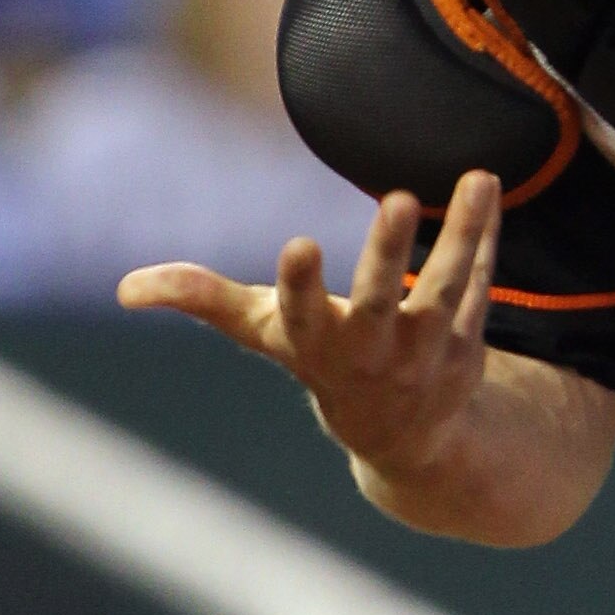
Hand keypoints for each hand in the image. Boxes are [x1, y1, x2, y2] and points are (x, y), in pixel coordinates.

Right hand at [119, 171, 502, 476]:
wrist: (406, 436)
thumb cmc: (322, 363)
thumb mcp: (263, 332)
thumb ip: (203, 299)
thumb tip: (126, 289)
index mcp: (315, 345)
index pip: (302, 316)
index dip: (299, 285)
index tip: (298, 245)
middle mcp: (372, 353)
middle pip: (380, 303)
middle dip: (387, 255)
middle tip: (399, 200)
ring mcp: (426, 352)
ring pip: (448, 288)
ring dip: (462, 234)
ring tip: (477, 178)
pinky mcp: (469, 342)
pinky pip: (479, 283)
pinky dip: (485, 237)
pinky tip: (488, 186)